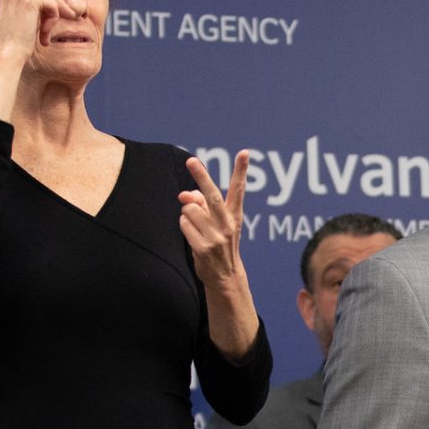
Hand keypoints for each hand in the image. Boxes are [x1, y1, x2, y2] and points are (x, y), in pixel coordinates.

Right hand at [0, 0, 80, 65]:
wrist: (7, 57)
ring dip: (55, 15)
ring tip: (47, 37)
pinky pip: (51, 3)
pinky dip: (54, 19)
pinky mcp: (27, 0)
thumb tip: (58, 12)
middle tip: (56, 30)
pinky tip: (45, 35)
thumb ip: (33, 16)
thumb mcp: (22, 29)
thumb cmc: (13, 51)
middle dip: (54, 8)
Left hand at [180, 151, 248, 289]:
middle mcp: (227, 224)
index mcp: (235, 215)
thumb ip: (202, 204)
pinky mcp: (203, 247)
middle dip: (200, 176)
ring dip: (187, 214)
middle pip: (210, 195)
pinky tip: (193, 236)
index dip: (241, 170)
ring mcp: (216, 236)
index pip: (238, 189)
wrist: (225, 277)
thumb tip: (183, 195)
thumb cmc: (220, 244)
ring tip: (196, 227)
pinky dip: (184, 226)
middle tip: (191, 160)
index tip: (244, 152)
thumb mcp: (217, 223)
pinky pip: (184, 224)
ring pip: (190, 209)